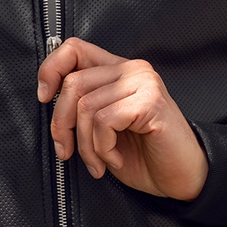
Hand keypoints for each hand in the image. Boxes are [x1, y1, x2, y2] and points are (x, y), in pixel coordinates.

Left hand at [37, 38, 208, 200]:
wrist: (182, 178)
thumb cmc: (142, 154)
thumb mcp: (103, 126)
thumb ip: (83, 104)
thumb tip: (46, 96)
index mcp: (118, 69)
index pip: (74, 48)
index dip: (50, 70)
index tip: (44, 98)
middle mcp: (132, 70)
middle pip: (73, 83)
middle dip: (61, 124)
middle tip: (67, 151)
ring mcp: (144, 83)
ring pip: (86, 107)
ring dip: (85, 145)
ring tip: (99, 162)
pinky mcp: (150, 103)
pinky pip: (105, 121)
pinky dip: (103, 149)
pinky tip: (116, 160)